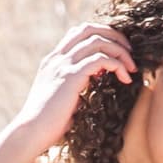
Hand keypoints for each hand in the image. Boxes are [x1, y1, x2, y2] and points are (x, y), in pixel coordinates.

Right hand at [7, 20, 135, 158]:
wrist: (31, 132)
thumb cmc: (47, 124)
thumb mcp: (62, 98)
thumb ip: (76, 86)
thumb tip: (94, 84)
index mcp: (54, 60)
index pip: (79, 32)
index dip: (102, 36)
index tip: (117, 52)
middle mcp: (57, 58)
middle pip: (90, 29)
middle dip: (115, 36)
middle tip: (130, 53)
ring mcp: (63, 65)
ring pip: (98, 41)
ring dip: (120, 51)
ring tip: (131, 68)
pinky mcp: (70, 76)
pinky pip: (101, 59)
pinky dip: (118, 65)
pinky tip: (125, 79)